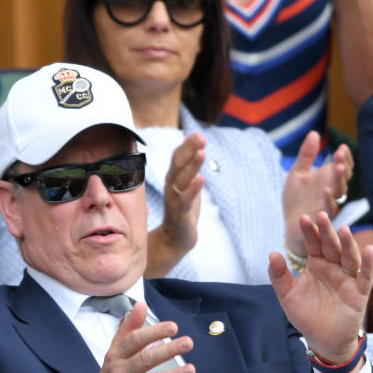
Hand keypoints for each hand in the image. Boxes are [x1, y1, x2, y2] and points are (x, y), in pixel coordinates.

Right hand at [91, 302, 195, 372]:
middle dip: (167, 351)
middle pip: (143, 360)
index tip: (173, 327)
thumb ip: (130, 328)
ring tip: (190, 369)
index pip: (133, 340)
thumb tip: (141, 305)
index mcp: (115, 356)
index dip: (153, 332)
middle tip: (187, 342)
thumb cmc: (114, 372)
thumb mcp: (117, 349)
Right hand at [159, 133, 205, 254]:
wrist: (175, 238)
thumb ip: (189, 166)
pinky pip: (185, 199)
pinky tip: (202, 179)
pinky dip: (193, 189)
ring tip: (202, 153)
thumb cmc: (183, 209)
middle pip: (178, 165)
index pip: (177, 157)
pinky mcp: (179, 214)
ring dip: (192, 166)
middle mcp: (171, 186)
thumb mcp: (186, 185)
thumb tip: (195, 143)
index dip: (187, 146)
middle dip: (189, 150)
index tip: (198, 134)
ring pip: (182, 180)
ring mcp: (174, 199)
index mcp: (173, 178)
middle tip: (200, 137)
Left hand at [269, 212, 372, 365]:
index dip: (309, 232)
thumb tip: (272, 253)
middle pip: (331, 246)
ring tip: (344, 229)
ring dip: (347, 244)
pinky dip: (367, 264)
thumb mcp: (286, 294)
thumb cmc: (305, 315)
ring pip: (349, 258)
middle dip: (327, 231)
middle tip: (322, 215)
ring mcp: (347, 279)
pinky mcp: (358, 293)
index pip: (313, 244)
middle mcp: (333, 268)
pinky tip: (368, 250)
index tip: (303, 218)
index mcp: (316, 265)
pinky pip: (364, 276)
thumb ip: (279, 275)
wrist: (321, 339)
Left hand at [282, 132, 352, 255]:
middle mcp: (331, 192)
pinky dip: (327, 199)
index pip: (342, 167)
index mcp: (328, 180)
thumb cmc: (296, 198)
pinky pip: (326, 208)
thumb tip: (314, 133)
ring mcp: (326, 204)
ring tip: (336, 167)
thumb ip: (306, 155)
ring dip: (337, 179)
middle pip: (342, 178)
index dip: (344, 158)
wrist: (290, 222)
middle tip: (339, 154)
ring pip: (338, 192)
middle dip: (342, 166)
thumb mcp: (298, 173)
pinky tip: (325, 189)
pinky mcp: (318, 216)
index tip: (341, 147)